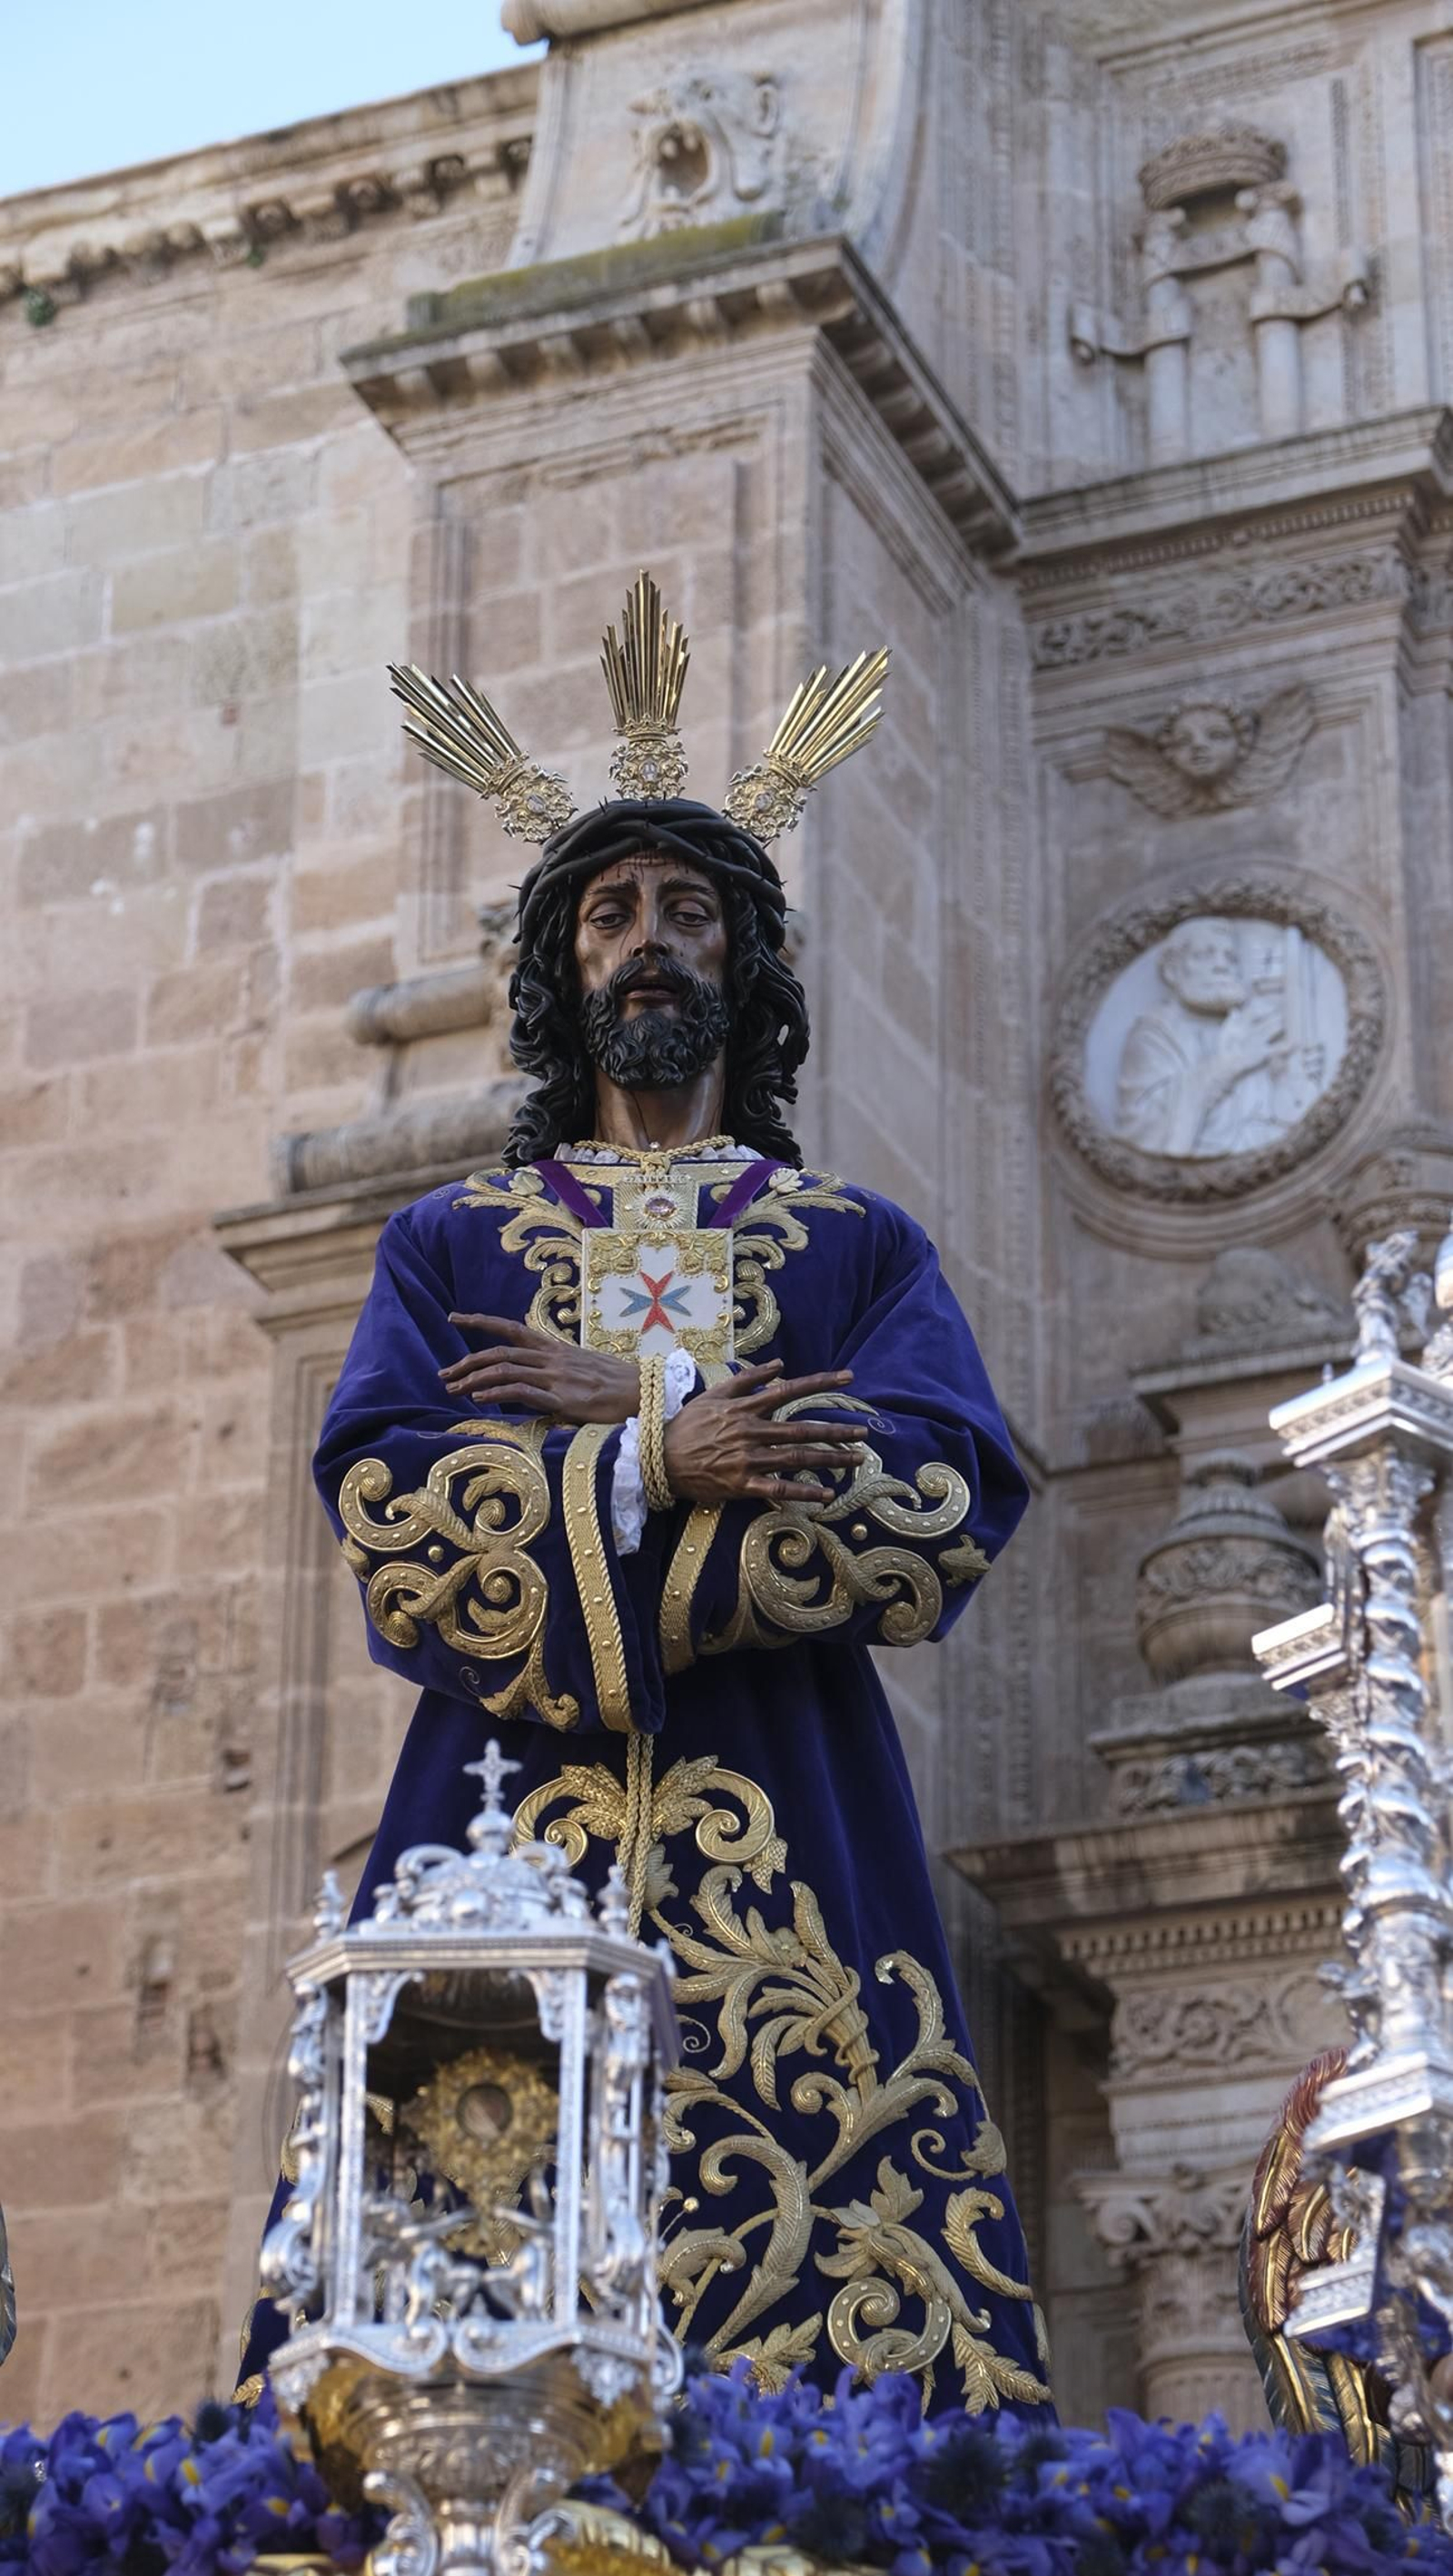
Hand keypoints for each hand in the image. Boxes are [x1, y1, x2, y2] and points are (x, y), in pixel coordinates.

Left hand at [442, 1315, 640, 1424]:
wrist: (643, 1393)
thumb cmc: (614, 1384)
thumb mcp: (581, 1368)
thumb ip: (554, 1369)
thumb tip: (532, 1377)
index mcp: (554, 1348)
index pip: (511, 1328)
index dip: (481, 1321)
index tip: (455, 1318)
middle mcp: (551, 1357)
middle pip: (499, 1351)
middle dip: (467, 1361)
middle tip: (443, 1373)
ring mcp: (556, 1377)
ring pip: (505, 1368)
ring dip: (473, 1378)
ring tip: (453, 1389)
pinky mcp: (562, 1398)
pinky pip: (522, 1391)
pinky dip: (497, 1393)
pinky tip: (479, 1399)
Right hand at [661, 1361, 866, 1506]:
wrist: (658, 1458)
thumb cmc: (687, 1425)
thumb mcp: (714, 1394)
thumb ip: (748, 1379)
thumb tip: (780, 1365)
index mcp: (745, 1408)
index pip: (790, 1391)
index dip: (820, 1384)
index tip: (848, 1379)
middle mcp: (750, 1432)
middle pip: (802, 1430)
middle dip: (836, 1430)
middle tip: (864, 1432)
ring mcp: (747, 1459)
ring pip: (796, 1459)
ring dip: (829, 1460)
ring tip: (856, 1460)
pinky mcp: (741, 1484)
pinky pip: (778, 1489)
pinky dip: (803, 1492)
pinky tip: (827, 1494)